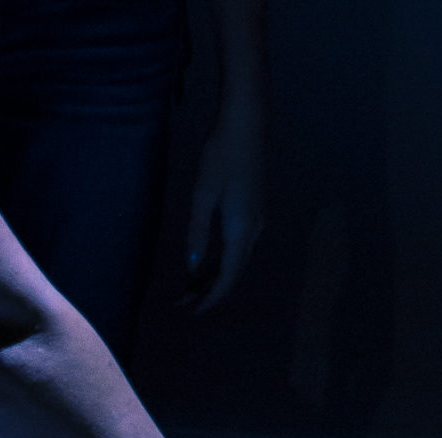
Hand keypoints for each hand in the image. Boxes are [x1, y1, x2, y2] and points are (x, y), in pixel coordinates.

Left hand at [182, 116, 263, 312]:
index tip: (192, 310)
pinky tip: (208, 263)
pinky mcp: (254, 212)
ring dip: (215, 277)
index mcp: (241, 230)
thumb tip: (192, 267)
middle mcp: (254, 231)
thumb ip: (197, 232)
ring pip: (236, 262)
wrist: (248, 123)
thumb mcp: (203, 192)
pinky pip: (239, 248)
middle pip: (233, 273)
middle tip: (184, 303)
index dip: (210, 298)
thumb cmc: (222, 153)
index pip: (226, 277)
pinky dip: (222, 261)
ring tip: (192, 288)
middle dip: (209, 291)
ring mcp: (257, 222)